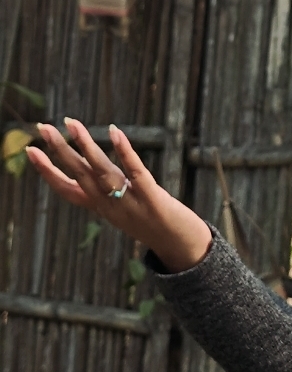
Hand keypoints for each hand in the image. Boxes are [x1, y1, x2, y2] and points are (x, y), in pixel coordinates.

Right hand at [24, 118, 212, 272]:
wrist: (182, 247)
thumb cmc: (155, 224)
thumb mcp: (124, 209)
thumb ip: (109, 193)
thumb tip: (95, 171)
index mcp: (101, 207)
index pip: (67, 189)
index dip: (47, 171)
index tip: (29, 150)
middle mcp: (110, 206)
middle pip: (79, 174)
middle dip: (60, 150)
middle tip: (42, 127)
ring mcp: (130, 203)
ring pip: (103, 170)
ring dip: (86, 145)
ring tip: (71, 124)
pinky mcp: (153, 199)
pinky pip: (136, 172)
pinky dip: (125, 152)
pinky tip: (115, 132)